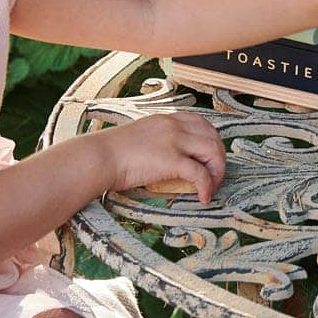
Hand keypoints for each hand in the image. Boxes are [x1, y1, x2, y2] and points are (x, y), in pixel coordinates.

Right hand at [90, 112, 225, 200]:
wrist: (98, 158)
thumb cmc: (110, 154)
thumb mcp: (139, 138)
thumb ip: (157, 142)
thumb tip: (167, 160)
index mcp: (165, 119)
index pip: (201, 122)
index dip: (211, 140)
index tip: (209, 157)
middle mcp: (173, 125)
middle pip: (212, 136)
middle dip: (219, 158)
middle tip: (215, 176)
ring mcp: (174, 141)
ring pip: (212, 152)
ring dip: (217, 171)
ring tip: (211, 187)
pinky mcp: (171, 160)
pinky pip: (200, 174)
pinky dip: (207, 186)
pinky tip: (203, 197)